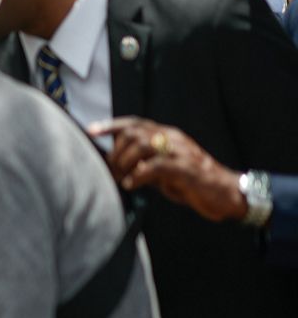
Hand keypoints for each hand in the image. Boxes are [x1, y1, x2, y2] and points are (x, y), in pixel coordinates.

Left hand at [89, 117, 246, 221]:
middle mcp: (173, 138)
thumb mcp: (162, 171)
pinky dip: (138, 175)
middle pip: (133, 134)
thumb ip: (142, 163)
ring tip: (120, 179)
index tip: (91, 131)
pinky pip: (156, 166)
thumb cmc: (191, 182)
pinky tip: (131, 184)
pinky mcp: (187, 168)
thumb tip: (114, 165)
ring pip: (142, 145)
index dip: (112, 125)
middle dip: (116, 153)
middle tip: (111, 172)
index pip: (136, 123)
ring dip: (124, 163)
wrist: (227, 194)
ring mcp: (181, 152)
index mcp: (167, 135)